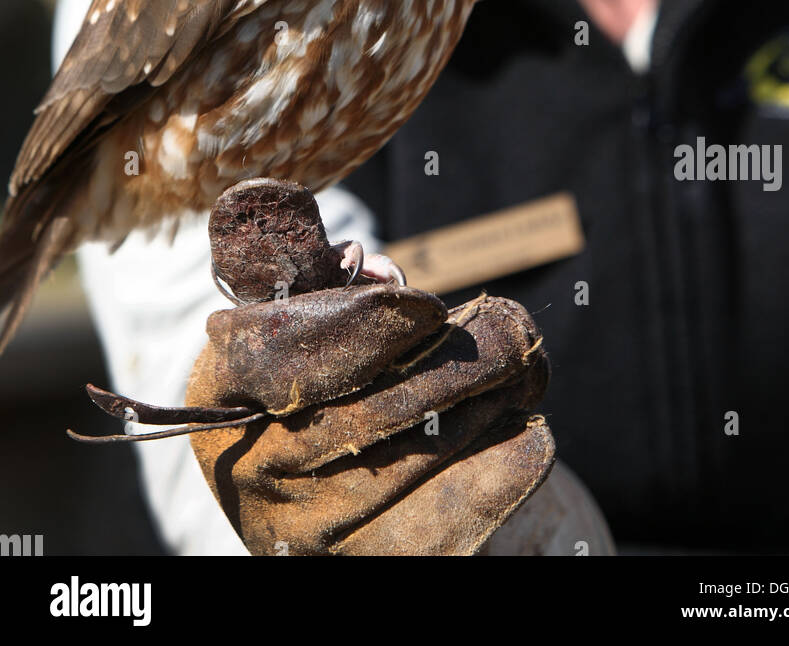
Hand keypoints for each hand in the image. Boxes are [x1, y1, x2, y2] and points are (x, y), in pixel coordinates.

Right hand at [185, 179, 554, 555]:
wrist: (344, 506)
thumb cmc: (332, 384)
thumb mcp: (307, 331)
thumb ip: (330, 286)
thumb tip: (375, 273)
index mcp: (222, 399)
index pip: (274, 355)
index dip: (356, 323)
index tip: (424, 303)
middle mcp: (258, 477)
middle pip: (372, 409)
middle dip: (456, 357)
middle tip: (509, 323)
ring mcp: (318, 533)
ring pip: (432, 448)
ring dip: (494, 394)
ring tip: (521, 361)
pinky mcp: (386, 560)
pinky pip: (472, 496)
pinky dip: (512, 448)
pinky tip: (521, 419)